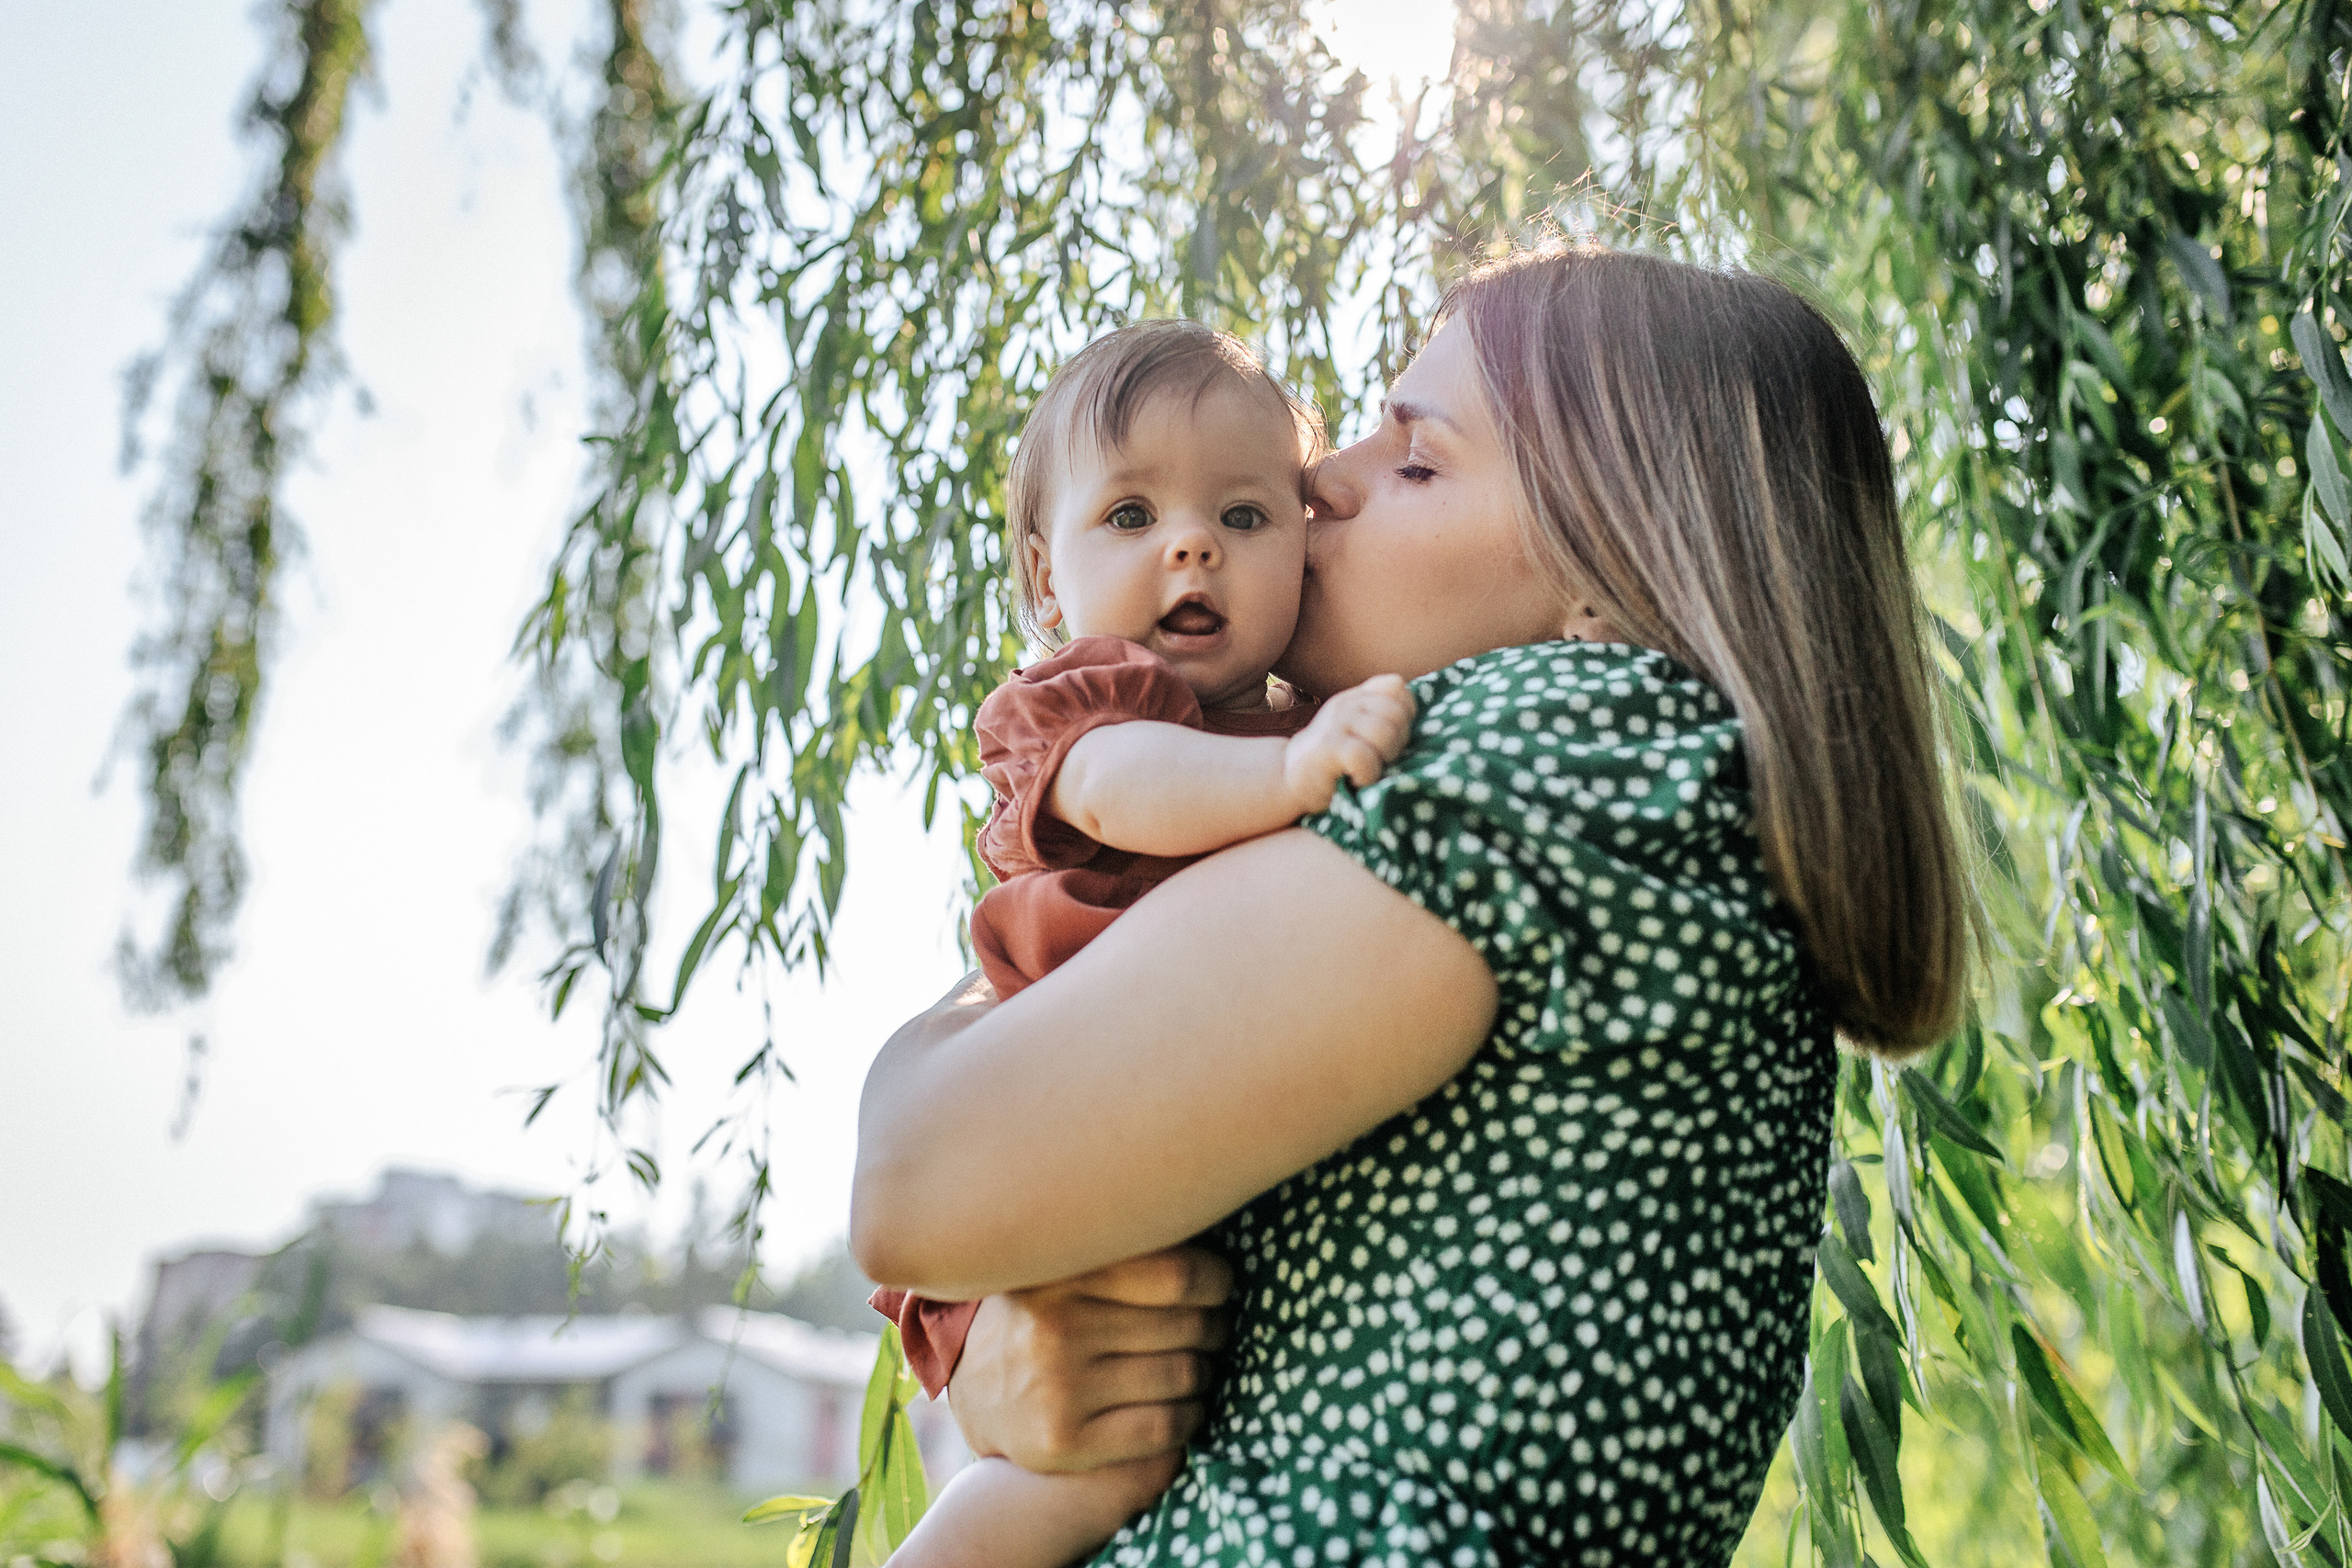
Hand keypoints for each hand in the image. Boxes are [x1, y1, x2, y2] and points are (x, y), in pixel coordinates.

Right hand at [944, 1246, 1233, 1472]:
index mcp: (1060, 1273)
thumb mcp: (1063, 1266)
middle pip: (1188, 1326)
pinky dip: (1190, 1417)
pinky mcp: (1064, 1440)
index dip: (1215, 1280)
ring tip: (1195, 1367)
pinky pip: (1165, 1427)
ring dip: (1204, 1374)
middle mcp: (1055, 1326)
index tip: (1217, 1287)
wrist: (973, 1393)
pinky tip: (1184, 1407)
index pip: (1176, 1272)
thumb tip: (1205, 1220)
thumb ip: (1120, 1244)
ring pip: (1183, 1375)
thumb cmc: (1041, 1317)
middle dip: (1214, 1329)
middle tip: (1211, 1331)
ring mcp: (1057, 1388)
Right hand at [1282, 673, 1414, 813]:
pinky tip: (1356, 780)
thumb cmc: (1332, 759)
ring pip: (1385, 733)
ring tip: (1368, 769)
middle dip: (1397, 742)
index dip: (1405, 715)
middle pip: (1396, 714)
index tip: (1391, 737)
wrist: (1289, 778)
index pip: (1397, 687)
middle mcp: (1346, 705)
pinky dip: (1367, 775)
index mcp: (1357, 698)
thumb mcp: (1355, 728)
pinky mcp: (1328, 748)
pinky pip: (1365, 757)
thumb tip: (1411, 710)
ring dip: (1383, 759)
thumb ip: (1380, 713)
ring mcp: (1336, 724)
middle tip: (1379, 759)